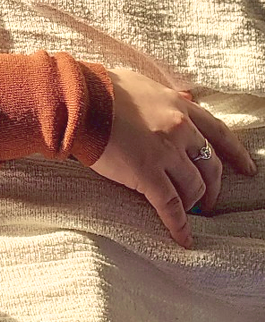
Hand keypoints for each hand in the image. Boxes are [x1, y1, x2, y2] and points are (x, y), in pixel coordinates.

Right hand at [91, 67, 256, 247]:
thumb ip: (164, 95)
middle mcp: (180, 129)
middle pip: (209, 166)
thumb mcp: (140, 83)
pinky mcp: (147, 174)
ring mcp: (165, 153)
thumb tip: (182, 98)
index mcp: (178, 106)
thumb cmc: (99, 89)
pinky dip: (179, 225)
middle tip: (209, 202)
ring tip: (188, 215)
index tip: (247, 169)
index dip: (235, 154)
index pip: (218, 132)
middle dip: (212, 188)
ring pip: (193, 188)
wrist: (75, 99)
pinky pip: (171, 206)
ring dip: (193, 205)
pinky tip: (183, 238)